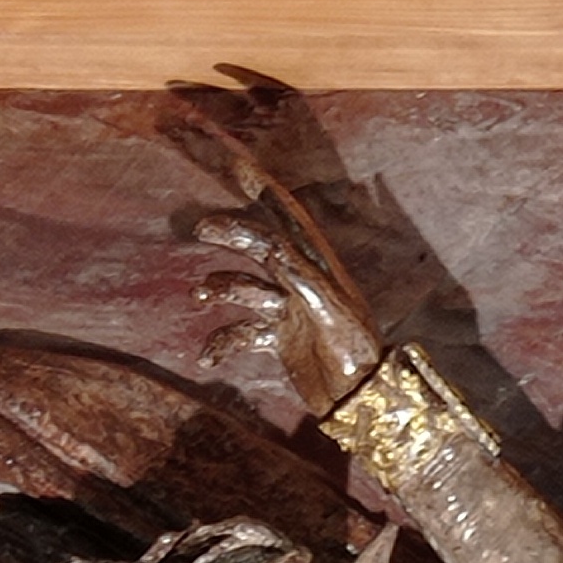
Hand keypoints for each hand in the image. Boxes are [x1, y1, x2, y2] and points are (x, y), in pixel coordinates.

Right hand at [178, 132, 387, 415]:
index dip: (263, 188)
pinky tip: (207, 357)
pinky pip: (242, 331)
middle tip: (199, 229)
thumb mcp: (326, 308)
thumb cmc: (353, 353)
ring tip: (199, 295)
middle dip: (231, 234)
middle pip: (259, 245)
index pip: (287, 216)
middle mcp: (301, 280)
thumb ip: (296, 274)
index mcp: (318, 265)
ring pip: (245, 286)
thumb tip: (266, 242)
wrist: (363, 400)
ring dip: (221, 287)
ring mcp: (288, 309)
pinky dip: (222, 341)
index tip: (235, 162)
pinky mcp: (280, 338)